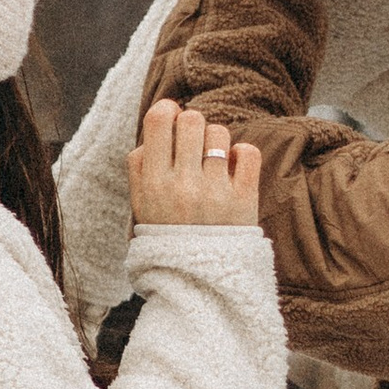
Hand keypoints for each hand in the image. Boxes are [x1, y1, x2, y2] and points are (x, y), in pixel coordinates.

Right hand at [129, 97, 265, 229]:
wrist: (198, 279)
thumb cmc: (168, 235)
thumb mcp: (140, 205)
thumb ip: (139, 166)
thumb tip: (156, 126)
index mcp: (154, 184)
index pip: (159, 121)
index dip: (167, 109)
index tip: (172, 117)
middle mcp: (183, 186)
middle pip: (192, 120)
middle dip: (192, 125)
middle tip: (193, 143)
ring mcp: (215, 193)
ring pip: (219, 133)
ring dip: (216, 141)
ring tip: (211, 161)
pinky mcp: (244, 199)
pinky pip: (248, 152)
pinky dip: (243, 154)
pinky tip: (234, 167)